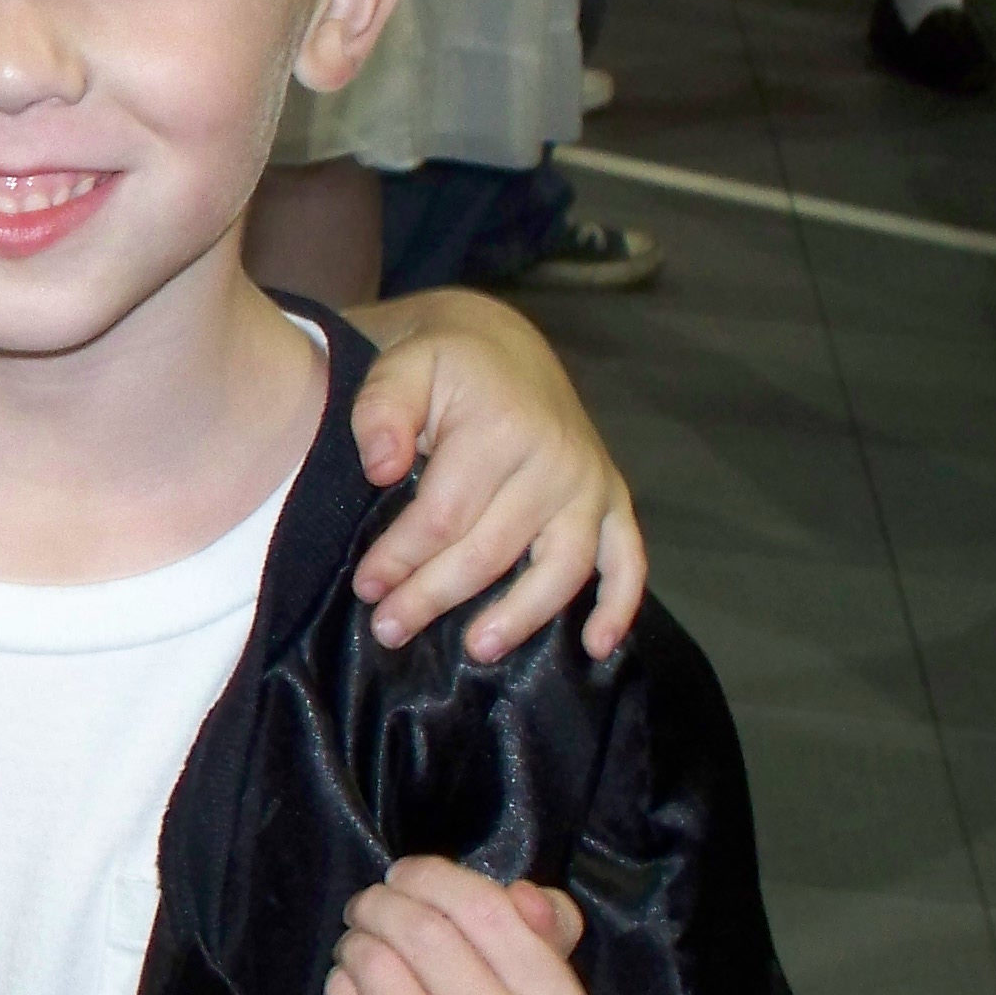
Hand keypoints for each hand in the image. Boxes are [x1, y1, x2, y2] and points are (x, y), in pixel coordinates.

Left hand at [323, 856, 594, 994]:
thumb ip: (544, 936)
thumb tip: (520, 893)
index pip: (489, 911)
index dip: (435, 876)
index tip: (409, 875)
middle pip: (422, 929)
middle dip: (384, 900)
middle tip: (372, 904)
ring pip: (373, 958)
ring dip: (358, 939)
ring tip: (364, 949)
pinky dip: (341, 981)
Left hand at [346, 288, 647, 661]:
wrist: (500, 345)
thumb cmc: (442, 365)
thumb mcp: (400, 368)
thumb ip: (380, 411)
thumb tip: (382, 468)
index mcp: (502, 428)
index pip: (443, 516)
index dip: (401, 559)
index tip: (367, 588)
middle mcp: (557, 459)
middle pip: (492, 551)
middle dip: (435, 596)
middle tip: (390, 629)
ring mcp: (591, 483)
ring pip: (560, 569)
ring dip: (520, 616)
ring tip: (477, 649)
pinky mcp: (612, 499)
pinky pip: (628, 559)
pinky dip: (619, 605)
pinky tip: (597, 646)